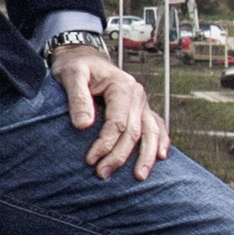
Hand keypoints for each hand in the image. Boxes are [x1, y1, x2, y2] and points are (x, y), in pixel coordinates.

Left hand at [52, 39, 165, 182]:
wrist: (82, 57)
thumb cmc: (75, 66)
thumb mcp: (71, 75)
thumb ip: (77, 98)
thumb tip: (83, 125)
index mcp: (122, 86)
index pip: (118, 122)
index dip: (105, 143)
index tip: (90, 160)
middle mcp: (137, 94)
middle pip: (134, 132)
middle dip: (120, 156)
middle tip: (103, 174)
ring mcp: (142, 103)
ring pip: (151, 132)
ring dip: (146, 156)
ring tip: (140, 177)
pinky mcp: (141, 109)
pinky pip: (157, 126)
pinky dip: (162, 141)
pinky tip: (162, 157)